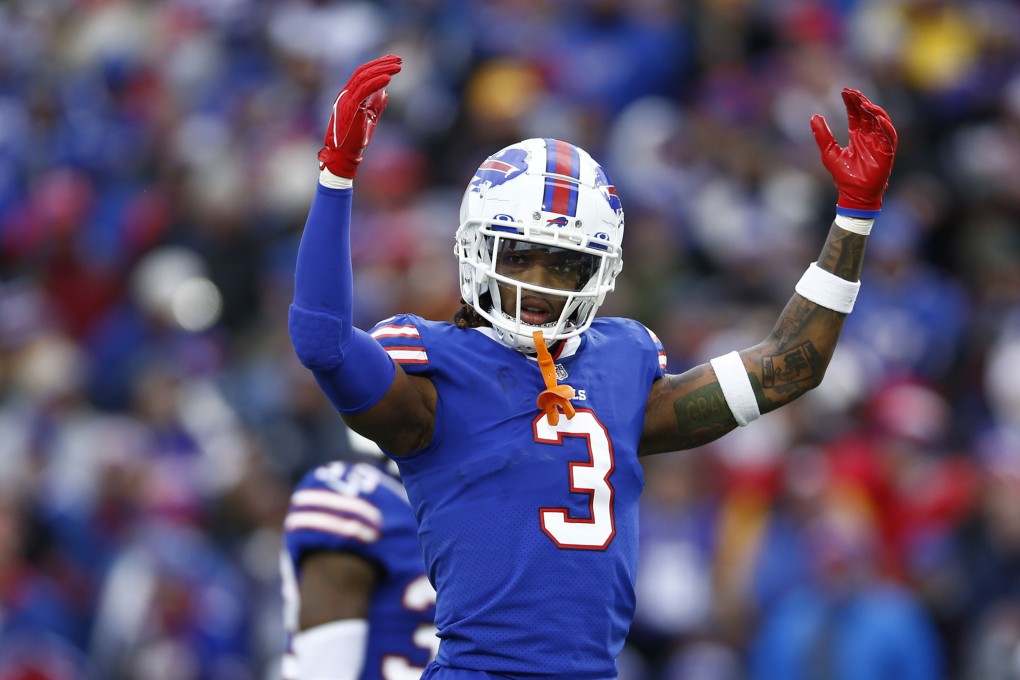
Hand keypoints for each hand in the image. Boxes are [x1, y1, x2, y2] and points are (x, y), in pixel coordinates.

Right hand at [318, 54, 402, 179]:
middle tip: (399, 59)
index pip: (363, 74)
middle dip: (382, 63)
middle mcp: (346, 94)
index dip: (378, 65)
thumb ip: (375, 104)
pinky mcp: (350, 108)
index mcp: (349, 95)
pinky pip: (363, 89)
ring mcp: (346, 100)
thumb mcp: (368, 118)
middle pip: (364, 71)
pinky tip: (388, 78)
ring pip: (364, 77)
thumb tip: (385, 92)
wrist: (344, 155)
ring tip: (398, 67)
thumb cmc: (355, 140)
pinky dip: (376, 82)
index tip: (393, 62)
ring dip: (382, 70)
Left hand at [810, 88, 896, 214]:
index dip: (851, 102)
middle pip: (868, 114)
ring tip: (863, 102)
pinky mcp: (888, 152)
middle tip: (852, 91)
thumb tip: (813, 116)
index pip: (856, 114)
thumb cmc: (843, 176)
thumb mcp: (829, 152)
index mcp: (857, 136)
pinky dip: (885, 126)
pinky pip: (889, 135)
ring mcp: (880, 143)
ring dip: (873, 110)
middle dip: (861, 101)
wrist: (853, 194)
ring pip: (880, 121)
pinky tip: (877, 117)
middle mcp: (870, 137)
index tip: (844, 91)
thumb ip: (822, 135)